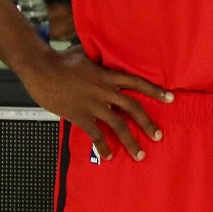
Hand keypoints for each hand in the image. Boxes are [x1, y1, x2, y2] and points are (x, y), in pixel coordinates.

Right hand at [18, 45, 171, 161]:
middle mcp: (105, 91)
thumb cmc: (61, 60)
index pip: (137, 83)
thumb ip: (99, 60)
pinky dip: (104, 147)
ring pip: (119, 125)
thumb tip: (105, 55)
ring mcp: (94, 104)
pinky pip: (96, 135)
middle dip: (148, 124)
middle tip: (158, 136)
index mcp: (108, 75)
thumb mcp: (86, 55)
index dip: (155, 91)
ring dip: (131, 141)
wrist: (41, 68)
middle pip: (133, 108)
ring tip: (139, 154)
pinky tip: (108, 156)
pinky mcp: (80, 115)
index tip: (171, 99)